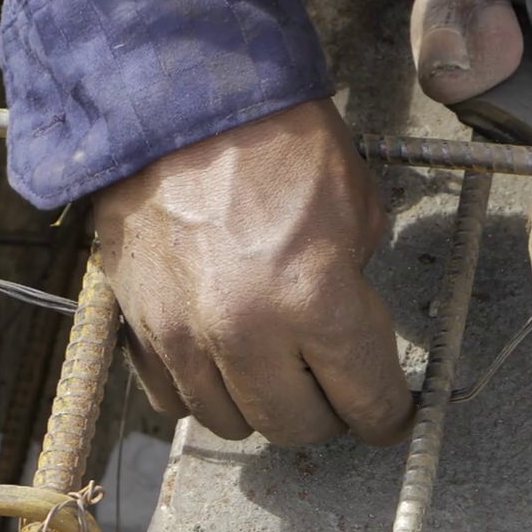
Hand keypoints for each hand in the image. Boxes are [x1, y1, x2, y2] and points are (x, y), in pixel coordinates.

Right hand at [93, 99, 413, 446]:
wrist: (178, 104)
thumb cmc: (274, 142)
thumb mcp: (354, 209)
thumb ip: (355, 288)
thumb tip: (349, 338)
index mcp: (315, 301)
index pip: (367, 402)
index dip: (389, 415)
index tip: (391, 415)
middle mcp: (246, 334)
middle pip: (298, 427)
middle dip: (327, 412)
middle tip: (333, 384)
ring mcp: (185, 337)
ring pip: (233, 422)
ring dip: (260, 404)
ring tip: (274, 367)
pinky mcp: (141, 330)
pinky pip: (174, 399)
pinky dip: (202, 389)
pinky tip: (220, 357)